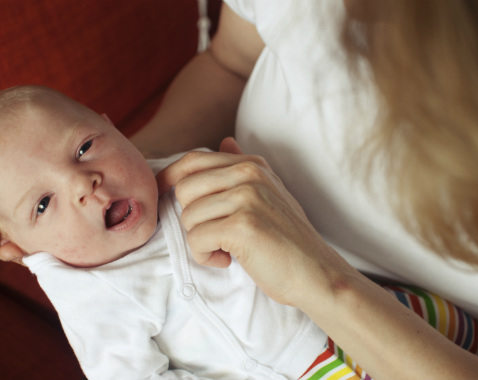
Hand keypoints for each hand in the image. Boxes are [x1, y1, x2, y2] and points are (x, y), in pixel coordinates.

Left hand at [157, 138, 353, 305]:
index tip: (160, 195)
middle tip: (217, 235)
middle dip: (192, 218)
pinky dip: (206, 256)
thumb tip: (224, 139)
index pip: (193, 161)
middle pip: (184, 189)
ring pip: (188, 216)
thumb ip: (243, 168)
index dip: (168, 178)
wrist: (317, 274)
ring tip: (228, 249)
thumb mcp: (269, 195)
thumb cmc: (287, 240)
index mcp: (252, 164)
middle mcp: (250, 173)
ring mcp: (247, 197)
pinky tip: (229, 260)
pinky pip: (197, 239)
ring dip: (201, 241)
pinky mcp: (243, 225)